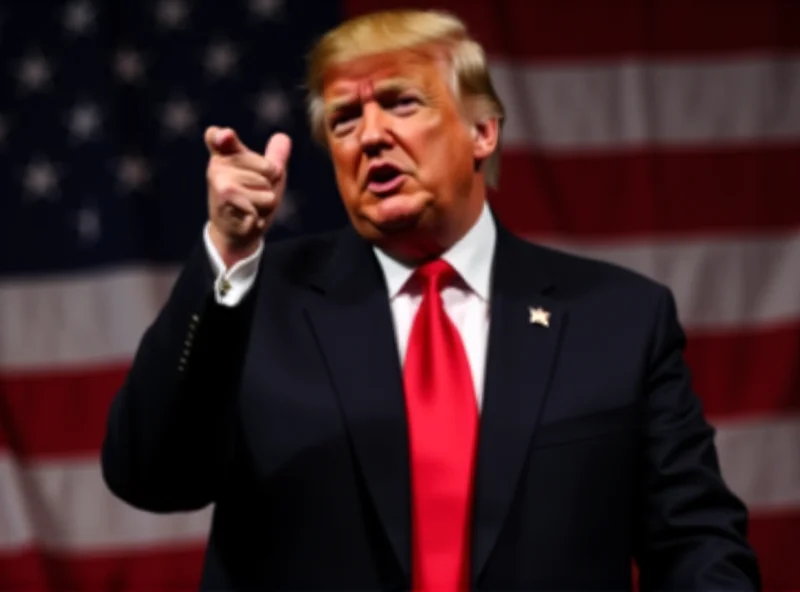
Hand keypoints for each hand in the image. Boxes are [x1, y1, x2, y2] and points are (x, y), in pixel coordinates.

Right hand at [204, 126, 291, 266]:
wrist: (236, 232)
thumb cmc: (251, 199)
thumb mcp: (266, 176)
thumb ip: (274, 156)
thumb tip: (283, 137)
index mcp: (225, 155)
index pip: (216, 137)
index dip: (221, 135)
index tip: (227, 136)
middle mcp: (218, 164)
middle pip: (270, 168)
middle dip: (270, 185)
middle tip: (253, 195)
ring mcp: (221, 180)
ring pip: (268, 186)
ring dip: (266, 201)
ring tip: (250, 205)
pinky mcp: (228, 196)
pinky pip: (266, 200)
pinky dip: (263, 212)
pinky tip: (248, 216)